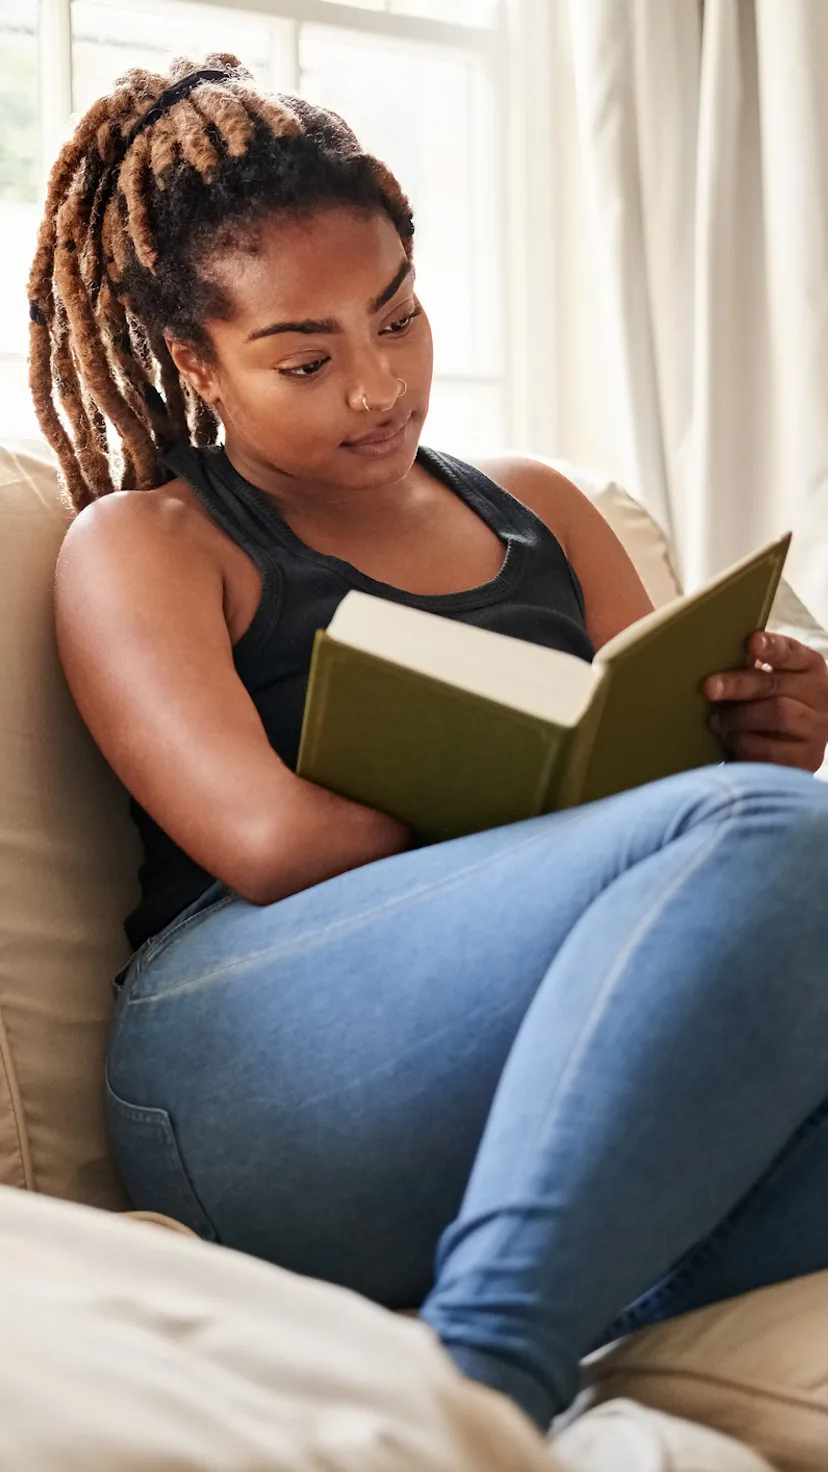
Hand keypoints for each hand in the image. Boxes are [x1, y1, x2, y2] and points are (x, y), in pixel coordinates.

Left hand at [703, 632, 827, 771]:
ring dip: (737, 718)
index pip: (792, 653)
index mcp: (809, 669)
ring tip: (716, 721)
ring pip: (775, 715)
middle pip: (776, 685)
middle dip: (738, 685)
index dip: (771, 647)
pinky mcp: (805, 759)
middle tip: (708, 687)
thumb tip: (712, 656)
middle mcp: (820, 697)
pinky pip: (769, 750)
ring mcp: (816, 730)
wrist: (792, 749)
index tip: (750, 642)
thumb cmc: (770, 705)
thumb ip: (751, 668)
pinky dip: (743, 744)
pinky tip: (730, 741)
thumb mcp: (768, 682)